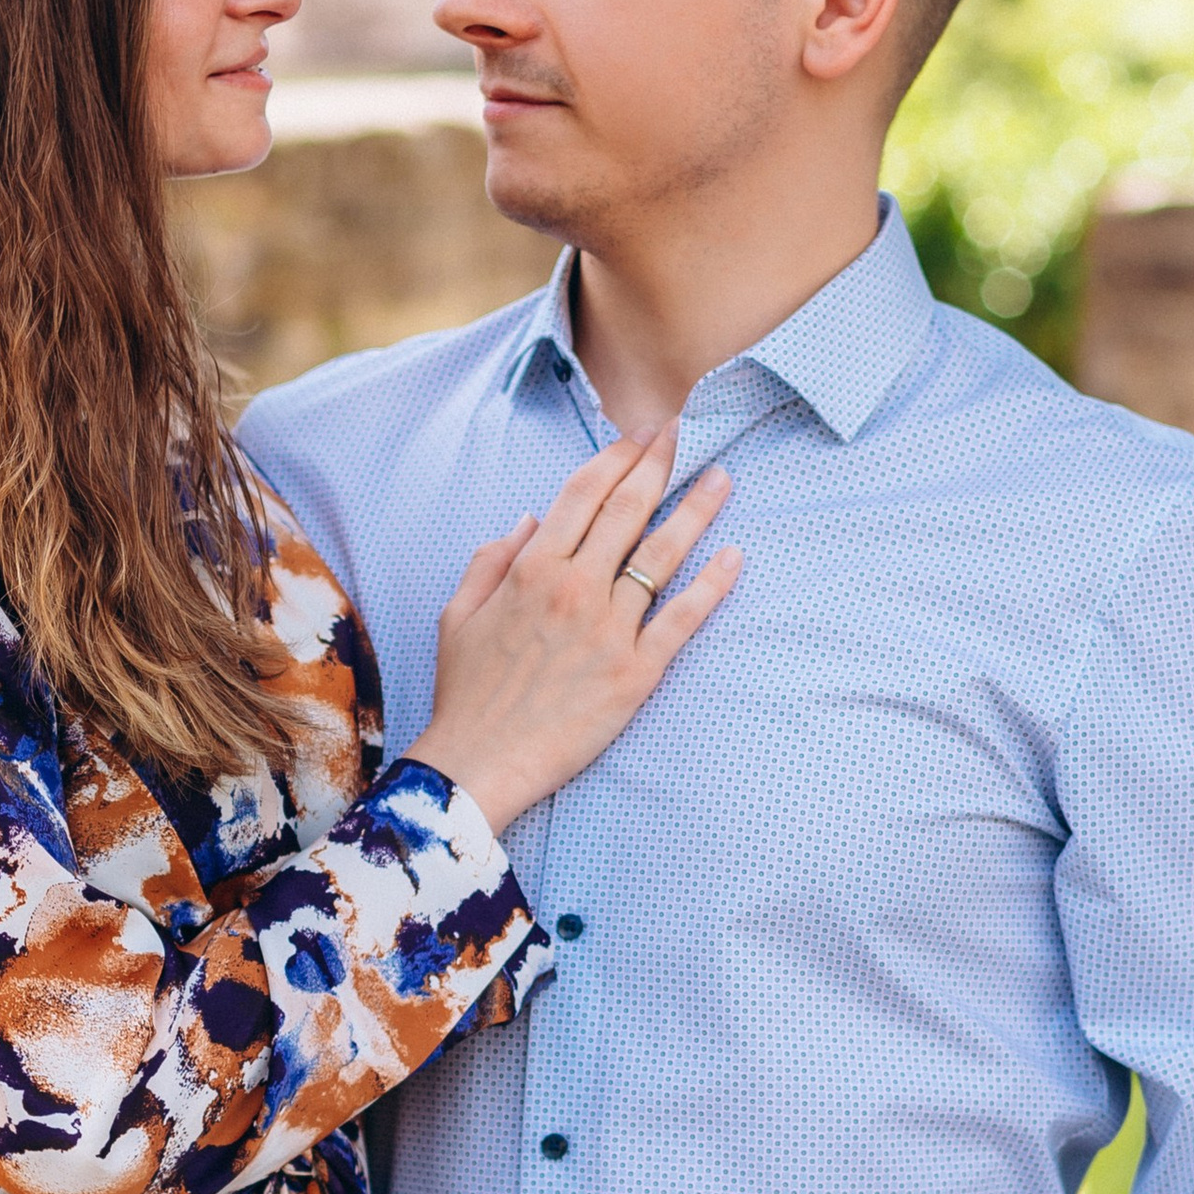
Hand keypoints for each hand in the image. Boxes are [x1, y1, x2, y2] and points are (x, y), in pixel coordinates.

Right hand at [410, 430, 739, 835]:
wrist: (480, 763)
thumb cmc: (466, 693)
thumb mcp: (459, 614)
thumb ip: (491, 559)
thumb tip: (530, 519)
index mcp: (531, 569)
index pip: (584, 492)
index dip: (617, 455)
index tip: (642, 434)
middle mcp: (575, 588)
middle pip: (629, 508)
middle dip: (662, 462)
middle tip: (689, 431)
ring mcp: (610, 629)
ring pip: (662, 554)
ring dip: (697, 509)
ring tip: (723, 478)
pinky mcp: (636, 672)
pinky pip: (682, 619)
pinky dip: (712, 585)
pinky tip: (734, 556)